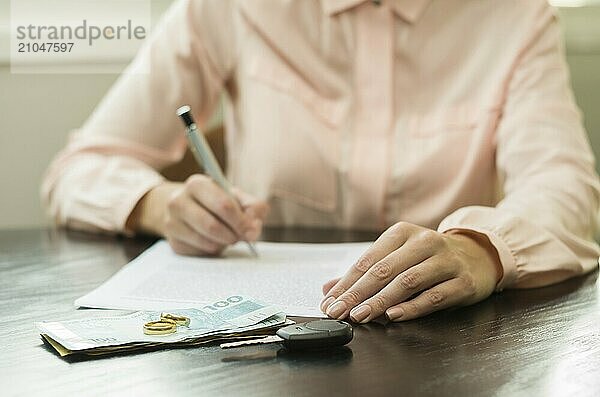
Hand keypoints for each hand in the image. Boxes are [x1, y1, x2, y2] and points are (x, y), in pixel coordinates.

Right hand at [128, 175, 267, 255]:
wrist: (188, 209)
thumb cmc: (218, 202)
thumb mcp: (238, 198)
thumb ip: (254, 208)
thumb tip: (253, 228)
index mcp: (197, 184)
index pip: (223, 205)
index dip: (241, 221)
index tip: (251, 230)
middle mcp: (178, 200)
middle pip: (212, 225)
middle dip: (232, 234)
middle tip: (241, 237)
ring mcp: (172, 222)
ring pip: (206, 241)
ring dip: (224, 243)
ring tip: (229, 237)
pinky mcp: (173, 242)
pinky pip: (200, 252)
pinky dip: (213, 250)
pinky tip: (214, 241)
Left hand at [320, 222, 501, 322]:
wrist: (478, 255)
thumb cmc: (429, 258)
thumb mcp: (397, 257)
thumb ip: (364, 274)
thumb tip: (328, 289)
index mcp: (403, 233)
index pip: (368, 260)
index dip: (346, 283)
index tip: (329, 302)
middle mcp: (424, 242)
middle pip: (384, 270)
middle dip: (357, 293)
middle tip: (338, 312)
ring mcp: (445, 261)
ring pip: (407, 282)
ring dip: (380, 301)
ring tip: (360, 316)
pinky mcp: (462, 282)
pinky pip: (433, 296)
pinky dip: (412, 307)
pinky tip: (393, 316)